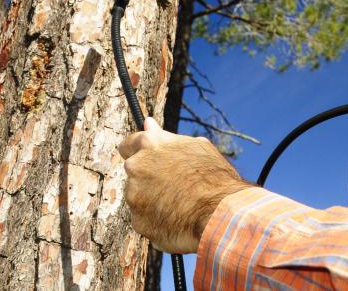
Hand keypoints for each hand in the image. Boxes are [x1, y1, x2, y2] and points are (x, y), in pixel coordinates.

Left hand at [118, 118, 251, 252]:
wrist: (219, 214)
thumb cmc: (213, 177)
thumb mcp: (197, 148)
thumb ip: (166, 138)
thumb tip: (148, 124)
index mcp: (150, 145)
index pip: (128, 145)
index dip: (138, 153)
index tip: (147, 161)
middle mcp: (136, 168)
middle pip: (136, 174)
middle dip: (149, 180)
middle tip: (176, 187)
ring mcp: (134, 196)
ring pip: (140, 199)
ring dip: (155, 202)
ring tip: (183, 206)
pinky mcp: (138, 222)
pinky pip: (146, 221)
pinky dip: (158, 222)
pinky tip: (179, 221)